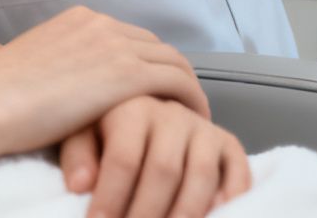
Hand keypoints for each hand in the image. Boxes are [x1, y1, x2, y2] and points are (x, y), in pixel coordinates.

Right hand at [0, 6, 211, 156]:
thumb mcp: (33, 64)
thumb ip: (61, 65)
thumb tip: (68, 86)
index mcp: (76, 19)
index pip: (129, 37)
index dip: (147, 63)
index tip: (153, 89)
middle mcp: (99, 24)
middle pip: (157, 46)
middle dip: (171, 74)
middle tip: (179, 105)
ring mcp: (115, 46)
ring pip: (175, 63)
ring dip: (187, 89)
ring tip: (191, 117)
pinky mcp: (127, 74)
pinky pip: (180, 84)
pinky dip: (192, 102)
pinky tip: (192, 123)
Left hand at [56, 97, 250, 217]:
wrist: (148, 117)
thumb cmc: (109, 131)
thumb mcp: (84, 134)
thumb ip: (78, 156)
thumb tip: (79, 186)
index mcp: (131, 109)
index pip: (123, 158)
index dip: (112, 196)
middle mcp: (171, 115)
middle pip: (164, 170)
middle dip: (147, 212)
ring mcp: (204, 129)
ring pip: (201, 176)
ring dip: (186, 214)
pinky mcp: (229, 145)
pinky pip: (238, 175)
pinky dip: (231, 200)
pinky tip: (216, 217)